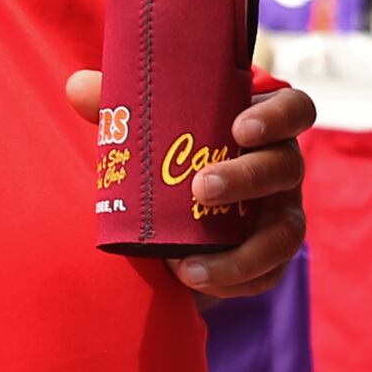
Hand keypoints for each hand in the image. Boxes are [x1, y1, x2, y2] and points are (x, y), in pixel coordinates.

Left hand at [65, 69, 314, 298]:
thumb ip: (115, 107)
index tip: (239, 129)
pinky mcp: (272, 259)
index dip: (277, 118)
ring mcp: (282, 215)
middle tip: (199, 188)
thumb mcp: (148, 130)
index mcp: (261, 126)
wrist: (175, 219)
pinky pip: (268, 275)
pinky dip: (233, 283)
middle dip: (247, 179)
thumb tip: (77, 87)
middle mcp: (281, 168)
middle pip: (285, 168)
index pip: (295, 109)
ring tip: (188, 265)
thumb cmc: (170, 157)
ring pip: (286, 234)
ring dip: (243, 252)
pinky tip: (194, 282)